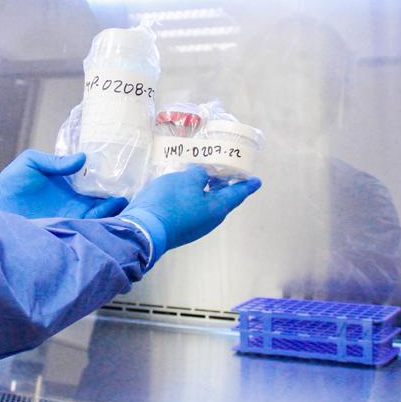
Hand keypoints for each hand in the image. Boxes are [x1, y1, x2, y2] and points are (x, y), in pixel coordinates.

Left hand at [0, 151, 128, 219]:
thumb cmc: (11, 182)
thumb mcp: (32, 162)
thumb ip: (55, 162)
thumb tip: (82, 158)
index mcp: (70, 184)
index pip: (96, 182)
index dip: (111, 180)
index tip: (126, 176)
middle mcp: (75, 201)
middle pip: (104, 201)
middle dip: (120, 199)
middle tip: (134, 195)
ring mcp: (71, 217)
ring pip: (100, 217)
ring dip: (114, 213)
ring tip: (129, 208)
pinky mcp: (65, 230)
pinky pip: (87, 230)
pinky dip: (101, 227)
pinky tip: (112, 222)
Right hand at [121, 166, 260, 260]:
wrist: (143, 230)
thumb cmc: (170, 202)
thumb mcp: (187, 179)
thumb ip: (199, 174)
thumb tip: (202, 176)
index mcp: (217, 208)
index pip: (237, 194)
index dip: (246, 185)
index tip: (257, 180)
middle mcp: (209, 220)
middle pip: (222, 200)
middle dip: (225, 185)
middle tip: (227, 171)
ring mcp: (194, 226)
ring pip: (206, 204)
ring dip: (207, 190)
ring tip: (205, 176)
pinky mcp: (179, 228)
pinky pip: (193, 209)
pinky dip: (194, 196)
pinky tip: (184, 188)